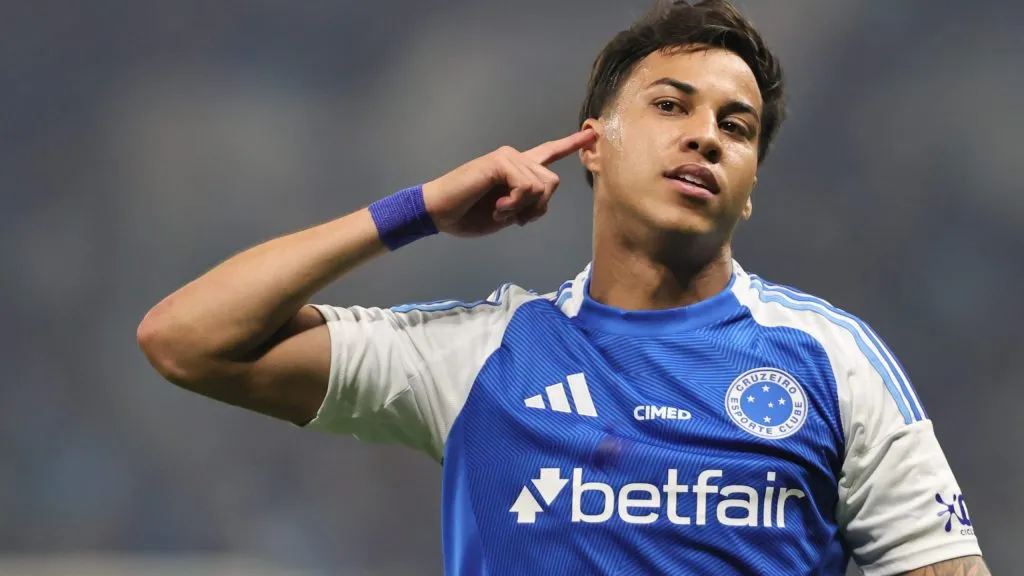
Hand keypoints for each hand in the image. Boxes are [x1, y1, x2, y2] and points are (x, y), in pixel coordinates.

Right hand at [422, 129, 596, 236]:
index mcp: (518, 170)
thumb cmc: (469, 215)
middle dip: (536, 208)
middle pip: (552, 182)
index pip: (549, 152)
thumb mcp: (508, 214)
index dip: (572, 144)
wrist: (440, 212)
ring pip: (542, 185)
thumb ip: (529, 204)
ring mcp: (508, 157)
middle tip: (510, 216)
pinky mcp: (501, 161)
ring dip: (522, 207)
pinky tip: (498, 206)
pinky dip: (515, 203)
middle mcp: (516, 158)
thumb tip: (541, 198)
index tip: (593, 133)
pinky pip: (528, 186)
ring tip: (499, 210)